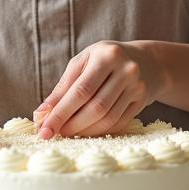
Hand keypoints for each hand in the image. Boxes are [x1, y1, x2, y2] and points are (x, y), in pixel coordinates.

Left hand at [34, 41, 156, 138]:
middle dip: (71, 124)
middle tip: (54, 133)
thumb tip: (42, 113)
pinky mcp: (143, 101)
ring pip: (108, 119)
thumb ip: (64, 86)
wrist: (146, 61)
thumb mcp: (83, 62)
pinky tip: (87, 131)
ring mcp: (137, 87)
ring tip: (68, 132)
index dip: (61, 113)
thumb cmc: (105, 59)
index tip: (44, 129)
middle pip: (96, 107)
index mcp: (107, 55)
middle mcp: (126, 70)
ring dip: (84, 131)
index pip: (81, 90)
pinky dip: (99, 130)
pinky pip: (118, 123)